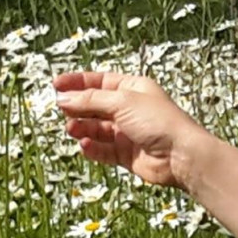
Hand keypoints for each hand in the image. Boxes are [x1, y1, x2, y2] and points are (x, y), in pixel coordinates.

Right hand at [53, 71, 206, 188]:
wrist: (181, 156)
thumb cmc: (160, 122)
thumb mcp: (122, 102)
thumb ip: (90, 100)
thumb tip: (64, 97)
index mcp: (134, 89)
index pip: (100, 82)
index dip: (78, 82)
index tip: (56, 85)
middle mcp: (131, 110)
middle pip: (95, 105)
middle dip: (77, 107)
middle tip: (61, 108)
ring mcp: (128, 133)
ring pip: (96, 128)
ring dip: (82, 127)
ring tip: (73, 128)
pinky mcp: (127, 154)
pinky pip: (103, 149)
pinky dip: (92, 147)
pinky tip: (85, 145)